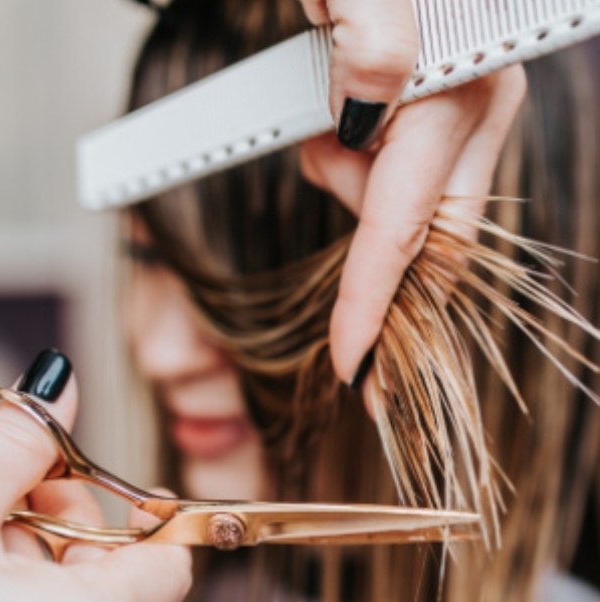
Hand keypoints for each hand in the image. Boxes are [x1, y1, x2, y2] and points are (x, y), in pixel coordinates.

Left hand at [297, 0, 525, 389]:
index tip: (353, 368)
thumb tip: (368, 105)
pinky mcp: (443, 111)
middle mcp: (473, 110)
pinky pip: (405, 181)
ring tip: (321, 132)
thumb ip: (373, 40)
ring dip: (352, 196)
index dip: (374, 305)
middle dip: (378, 281)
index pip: (405, 229)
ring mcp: (463, 112)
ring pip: (409, 210)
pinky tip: (341, 132)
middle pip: (426, 240)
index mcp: (456, 90)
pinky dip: (361, 178)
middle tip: (347, 314)